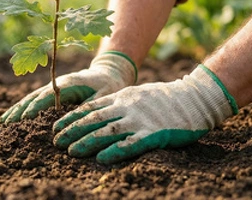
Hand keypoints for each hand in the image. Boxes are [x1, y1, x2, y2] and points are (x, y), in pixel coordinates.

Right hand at [0, 51, 136, 123]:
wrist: (108, 71)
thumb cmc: (108, 85)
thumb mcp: (103, 95)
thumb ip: (88, 106)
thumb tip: (72, 120)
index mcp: (68, 83)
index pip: (47, 96)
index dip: (35, 107)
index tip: (24, 119)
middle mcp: (56, 84)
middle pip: (33, 97)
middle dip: (19, 110)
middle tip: (5, 124)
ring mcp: (52, 86)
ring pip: (30, 98)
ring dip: (17, 110)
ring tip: (3, 122)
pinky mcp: (52, 91)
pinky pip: (33, 100)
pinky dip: (22, 108)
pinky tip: (12, 117)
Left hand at [52, 65, 238, 163]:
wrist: (195, 98)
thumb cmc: (166, 98)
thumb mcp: (138, 94)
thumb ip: (119, 102)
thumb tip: (97, 111)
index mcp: (122, 96)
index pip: (90, 107)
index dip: (71, 118)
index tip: (56, 126)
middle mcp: (127, 107)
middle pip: (93, 119)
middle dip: (72, 130)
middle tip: (56, 141)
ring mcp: (140, 120)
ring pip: (107, 131)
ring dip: (87, 142)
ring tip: (71, 151)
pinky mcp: (154, 134)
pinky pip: (131, 144)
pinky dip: (114, 151)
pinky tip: (100, 159)